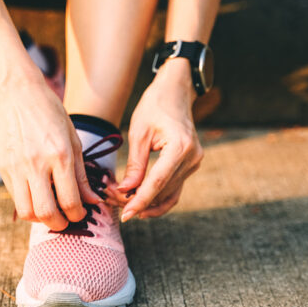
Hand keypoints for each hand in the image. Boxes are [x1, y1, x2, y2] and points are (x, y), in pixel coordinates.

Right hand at [0, 76, 101, 230]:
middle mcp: (36, 164)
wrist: (18, 95)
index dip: (78, 215)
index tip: (81, 213)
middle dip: (59, 224)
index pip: (69, 201)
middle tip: (66, 220)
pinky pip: (15, 198)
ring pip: (26, 211)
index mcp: (59, 156)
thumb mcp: (73, 140)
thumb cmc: (51, 114)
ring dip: (40, 219)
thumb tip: (93, 201)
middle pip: (46, 213)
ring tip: (50, 212)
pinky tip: (38, 197)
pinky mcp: (3, 168)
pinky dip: (28, 205)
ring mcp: (17, 167)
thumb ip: (82, 174)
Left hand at [118, 58, 203, 220]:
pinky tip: (141, 204)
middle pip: (163, 191)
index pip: (157, 183)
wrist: (176, 92)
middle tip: (114, 204)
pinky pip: (174, 188)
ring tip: (124, 205)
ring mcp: (194, 163)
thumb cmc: (155, 106)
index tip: (125, 215)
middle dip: (139, 202)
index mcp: (180, 148)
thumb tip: (125, 191)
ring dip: (148, 204)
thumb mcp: (139, 132)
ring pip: (170, 195)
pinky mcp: (190, 165)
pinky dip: (158, 198)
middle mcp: (191, 158)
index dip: (140, 201)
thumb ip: (135, 164)